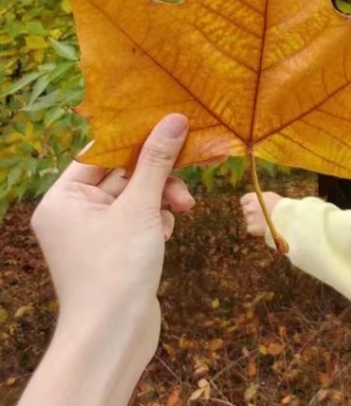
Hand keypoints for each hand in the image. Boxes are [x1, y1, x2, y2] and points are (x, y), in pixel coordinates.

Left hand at [21, 114, 193, 405]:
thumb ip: (158, 161)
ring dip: (162, 198)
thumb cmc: (117, 267)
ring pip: (135, 196)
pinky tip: (169, 233)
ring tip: (184, 209)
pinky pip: (138, 218)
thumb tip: (174, 118)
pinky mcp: (112, 250)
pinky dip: (157, 219)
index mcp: (62, 199)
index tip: (172, 129)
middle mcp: (72, 213)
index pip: (100, 153)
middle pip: (121, 173)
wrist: (113, 333)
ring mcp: (92, 233)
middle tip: (186, 182)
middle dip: (157, 177)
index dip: (137, 140)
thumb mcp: (141, 207)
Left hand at [240, 190, 282, 245]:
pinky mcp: (251, 229)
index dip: (249, 203)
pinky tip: (264, 227)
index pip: (243, 200)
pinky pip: (251, 229)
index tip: (255, 206)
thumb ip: (260, 198)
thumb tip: (256, 200)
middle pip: (246, 210)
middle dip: (252, 212)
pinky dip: (256, 229)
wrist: (286, 218)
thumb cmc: (280, 205)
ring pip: (249, 220)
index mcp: (252, 198)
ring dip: (254, 221)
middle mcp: (248, 208)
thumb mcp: (270, 196)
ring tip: (266, 221)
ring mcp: (249, 219)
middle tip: (262, 214)